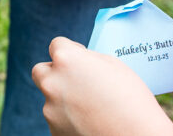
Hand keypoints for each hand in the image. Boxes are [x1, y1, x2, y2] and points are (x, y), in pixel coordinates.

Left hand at [32, 37, 172, 135]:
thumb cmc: (132, 100)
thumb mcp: (114, 66)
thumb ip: (89, 59)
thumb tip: (79, 60)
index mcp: (66, 60)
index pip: (56, 45)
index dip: (70, 50)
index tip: (79, 58)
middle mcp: (52, 83)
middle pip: (41, 71)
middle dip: (54, 73)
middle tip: (74, 80)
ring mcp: (50, 110)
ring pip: (51, 97)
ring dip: (64, 98)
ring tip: (92, 108)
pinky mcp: (54, 131)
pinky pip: (58, 119)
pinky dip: (69, 119)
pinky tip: (90, 122)